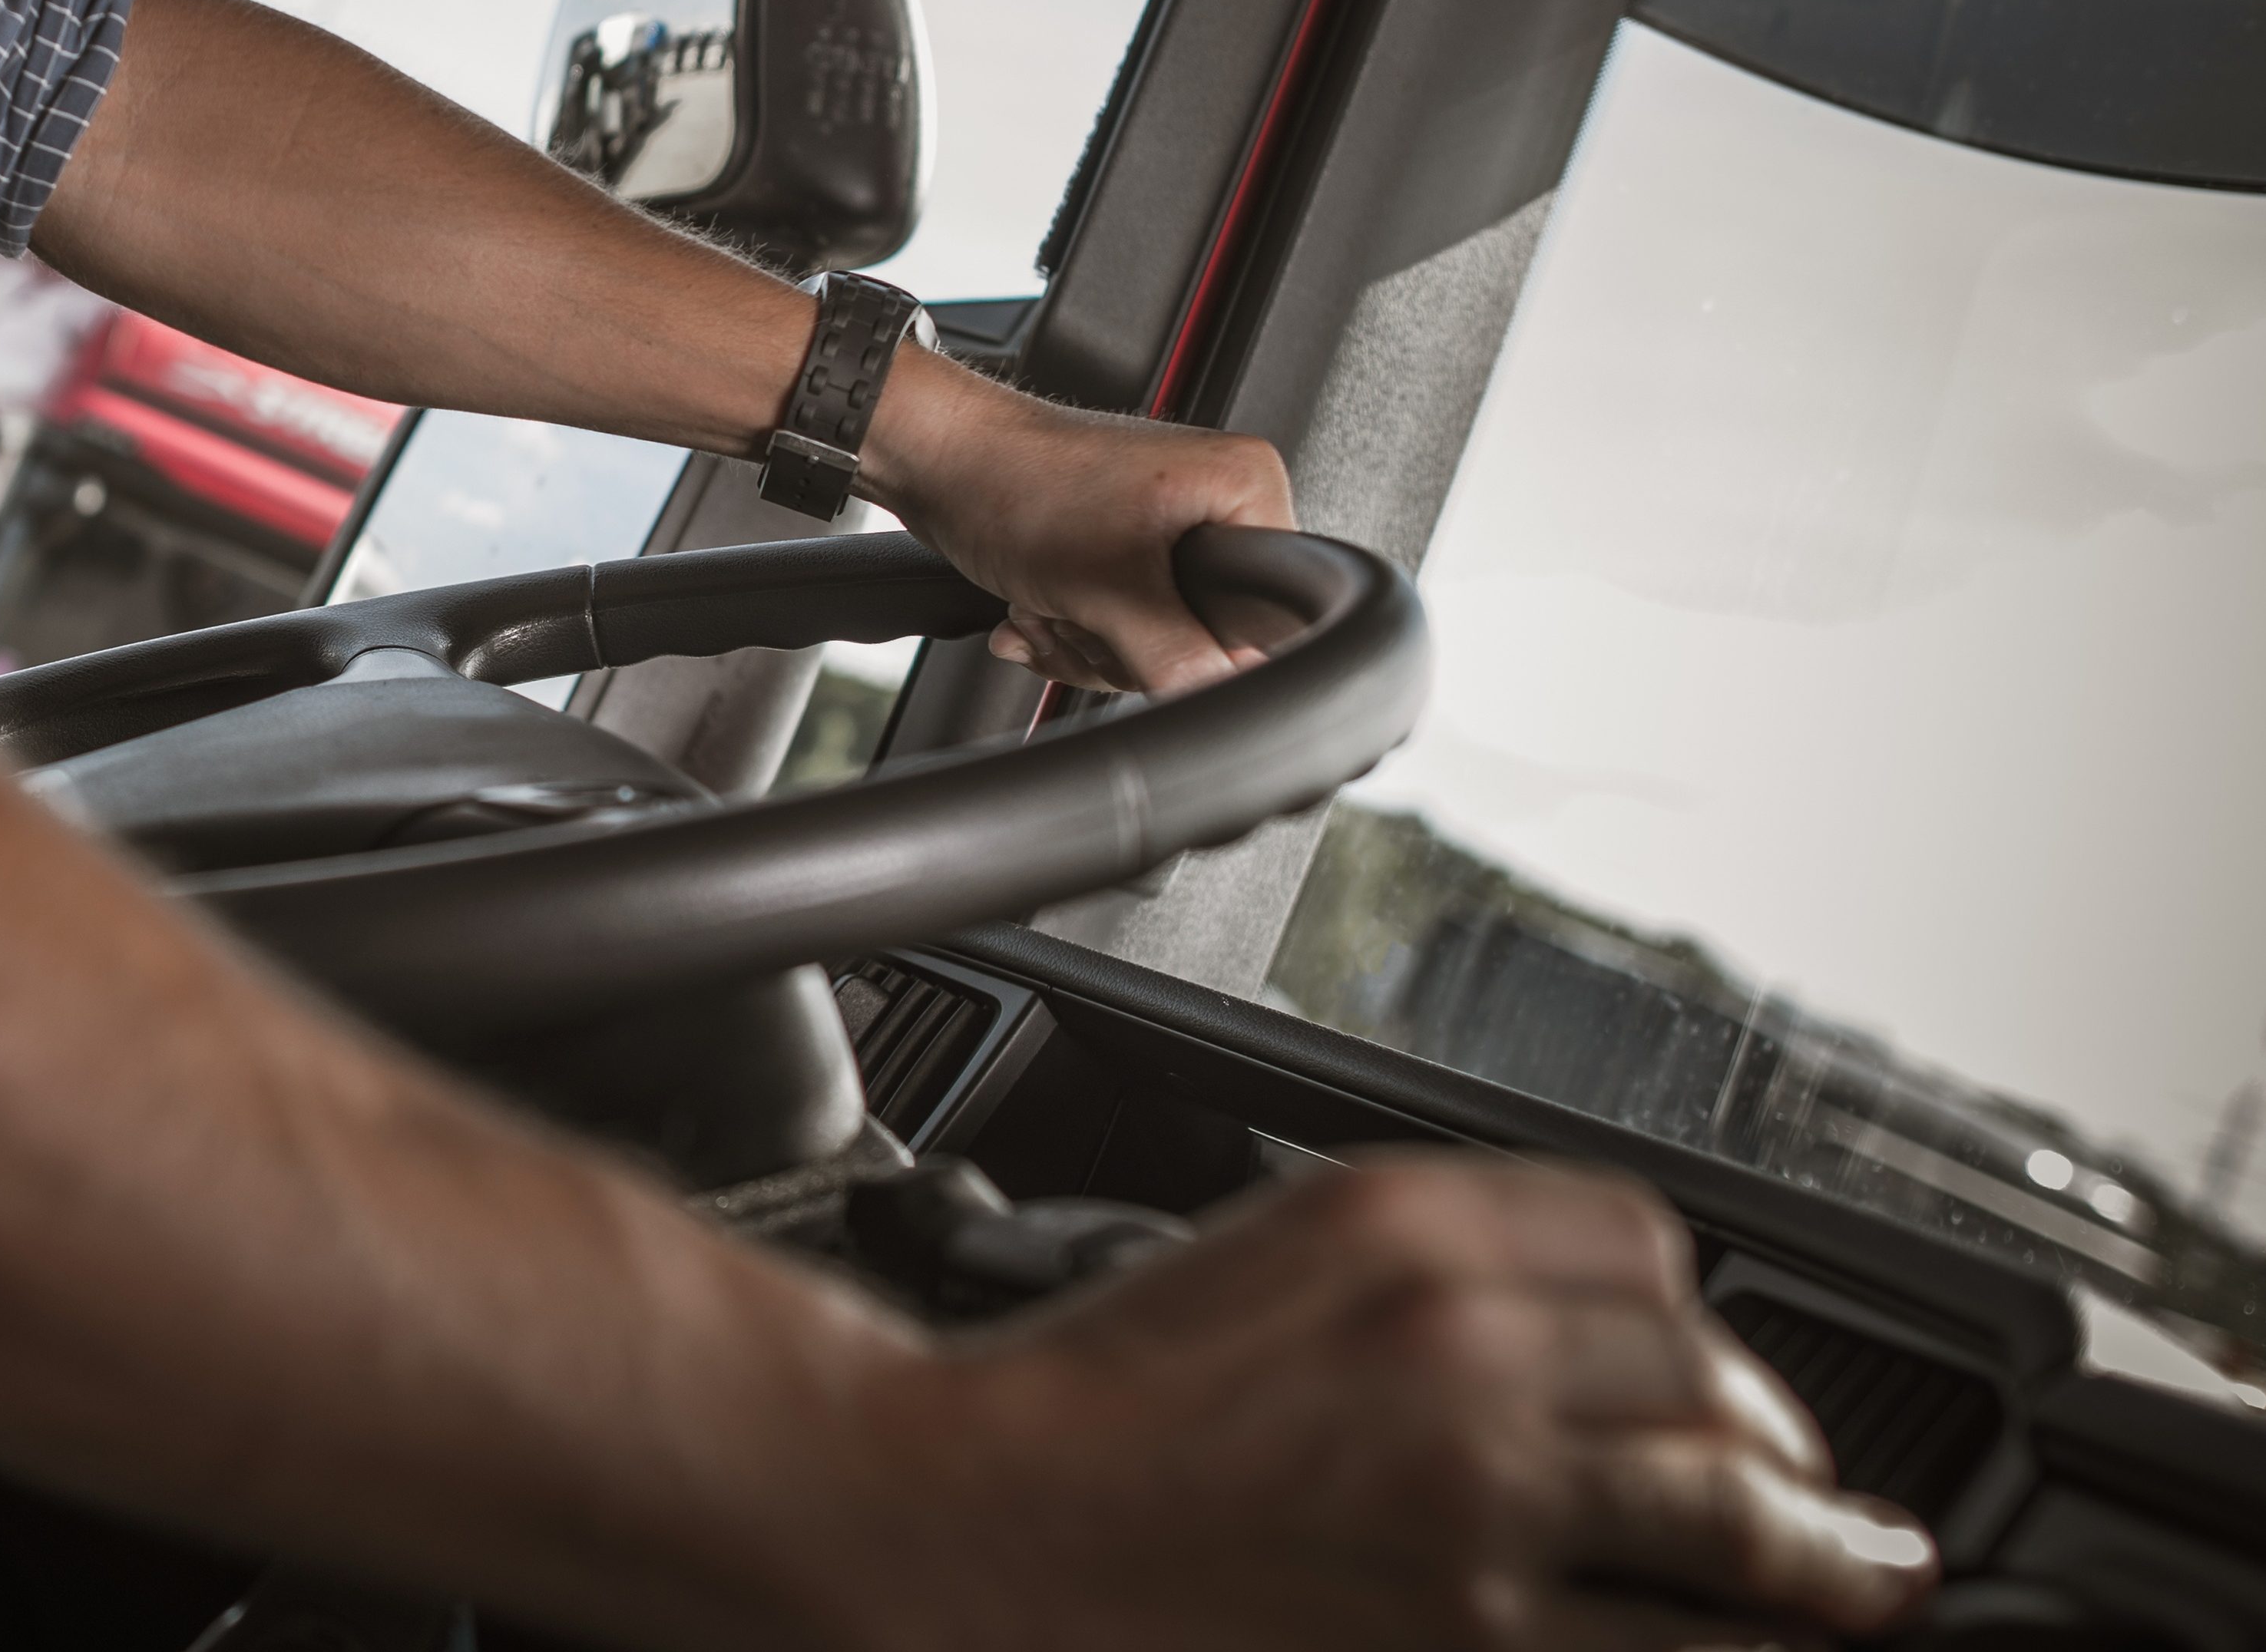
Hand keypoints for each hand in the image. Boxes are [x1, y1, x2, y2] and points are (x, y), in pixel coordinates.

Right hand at [837, 1156, 1939, 1649]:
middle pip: (1715, 1380)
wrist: (965, 1523)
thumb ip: (1419, 1258)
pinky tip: (1764, 1646)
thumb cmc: (1086, 1403)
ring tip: (1866, 1580)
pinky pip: (1669, 1647)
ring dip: (1828, 1562)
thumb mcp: (1261, 1250)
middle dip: (1788, 1447)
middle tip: (1822, 1497)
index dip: (1698, 1316)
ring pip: (1736, 1522)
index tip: (1711, 1369)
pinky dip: (1735, 1646)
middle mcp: (1463, 1345)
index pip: (1647, 1243)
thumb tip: (1586, 1315)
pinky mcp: (1469, 1636)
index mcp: (1401, 1221)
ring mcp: (1476, 1503)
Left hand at [864, 347, 1298, 696]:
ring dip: (1082, 637)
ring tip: (1046, 599)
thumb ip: (1178, 657)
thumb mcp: (1110, 588)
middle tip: (1078, 609)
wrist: (934, 458)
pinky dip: (1065, 626)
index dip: (1201, 643)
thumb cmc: (1013, 480)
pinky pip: (1112, 623)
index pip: (1263, 611)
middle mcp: (1212, 500)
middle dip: (1119, 642)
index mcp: (1243, 487)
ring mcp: (1162, 525)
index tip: (1146, 636)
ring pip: (1149, 639)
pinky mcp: (1115, 547)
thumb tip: (1220, 701)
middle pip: (1201, 635)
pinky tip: (1033, 604)